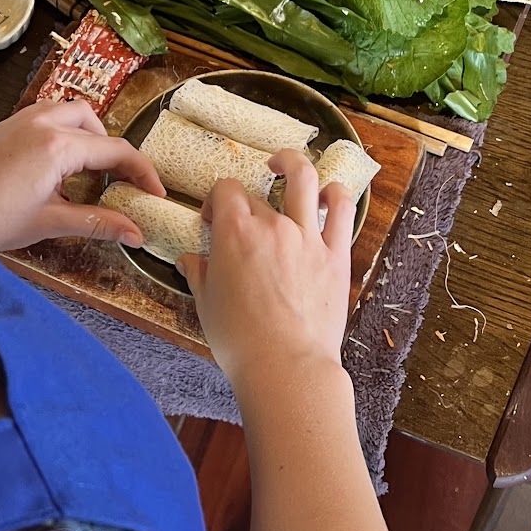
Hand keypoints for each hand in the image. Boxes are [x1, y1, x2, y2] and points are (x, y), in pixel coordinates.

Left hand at [0, 100, 164, 252]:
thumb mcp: (50, 222)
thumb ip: (98, 223)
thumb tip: (136, 233)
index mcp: (58, 146)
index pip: (116, 151)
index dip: (142, 173)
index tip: (155, 193)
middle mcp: (44, 122)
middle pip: (97, 124)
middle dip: (114, 151)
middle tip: (120, 182)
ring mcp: (24, 118)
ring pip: (72, 111)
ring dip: (89, 134)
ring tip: (90, 170)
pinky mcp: (9, 124)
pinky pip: (48, 114)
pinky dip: (64, 130)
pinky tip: (59, 163)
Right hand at [179, 154, 353, 392]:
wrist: (286, 366)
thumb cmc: (240, 340)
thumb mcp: (206, 304)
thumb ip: (198, 274)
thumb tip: (188, 260)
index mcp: (234, 232)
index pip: (225, 190)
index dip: (217, 200)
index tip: (214, 220)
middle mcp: (272, 225)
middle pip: (258, 196)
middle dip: (246, 205)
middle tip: (244, 226)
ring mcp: (307, 236)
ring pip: (305, 180)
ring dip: (293, 164)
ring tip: (284, 164)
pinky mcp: (336, 254)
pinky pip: (342, 209)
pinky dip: (335, 193)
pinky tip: (327, 193)